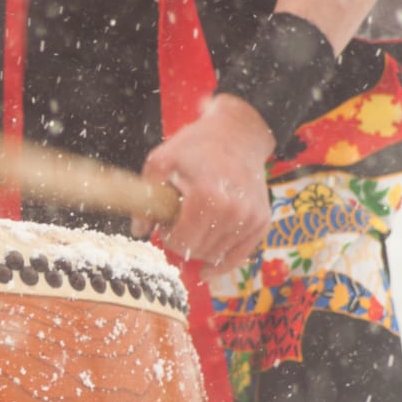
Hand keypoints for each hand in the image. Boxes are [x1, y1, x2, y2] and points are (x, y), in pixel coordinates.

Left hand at [132, 94, 274, 279]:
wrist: (238, 134)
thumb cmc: (196, 146)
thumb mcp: (161, 161)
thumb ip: (147, 197)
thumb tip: (139, 231)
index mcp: (207, 197)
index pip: (181, 241)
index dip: (167, 236)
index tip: (164, 224)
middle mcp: (233, 211)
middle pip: (198, 251)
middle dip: (183, 242)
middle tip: (179, 222)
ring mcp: (251, 218)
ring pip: (217, 256)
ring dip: (201, 248)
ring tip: (197, 223)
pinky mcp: (262, 222)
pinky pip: (239, 256)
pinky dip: (222, 262)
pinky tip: (208, 268)